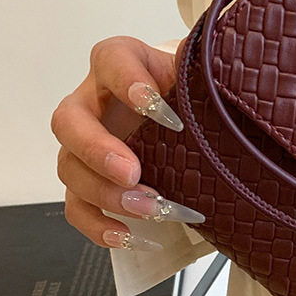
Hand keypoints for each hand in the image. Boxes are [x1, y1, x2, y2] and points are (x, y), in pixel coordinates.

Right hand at [51, 36, 199, 248]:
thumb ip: (208, 67)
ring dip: (106, 194)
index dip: (126, 81)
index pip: (110, 59)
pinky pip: (79, 209)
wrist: (193, 127)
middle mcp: (93, 104)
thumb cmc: (192, 98)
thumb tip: (226, 61)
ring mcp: (85, 146)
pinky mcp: (90, 183)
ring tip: (150, 208)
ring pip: (70, 169)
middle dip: (97, 149)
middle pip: (69, 121)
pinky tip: (131, 236)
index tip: (152, 104)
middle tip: (132, 172)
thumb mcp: (201, 78)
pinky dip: (101, 226)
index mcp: (120, 65)